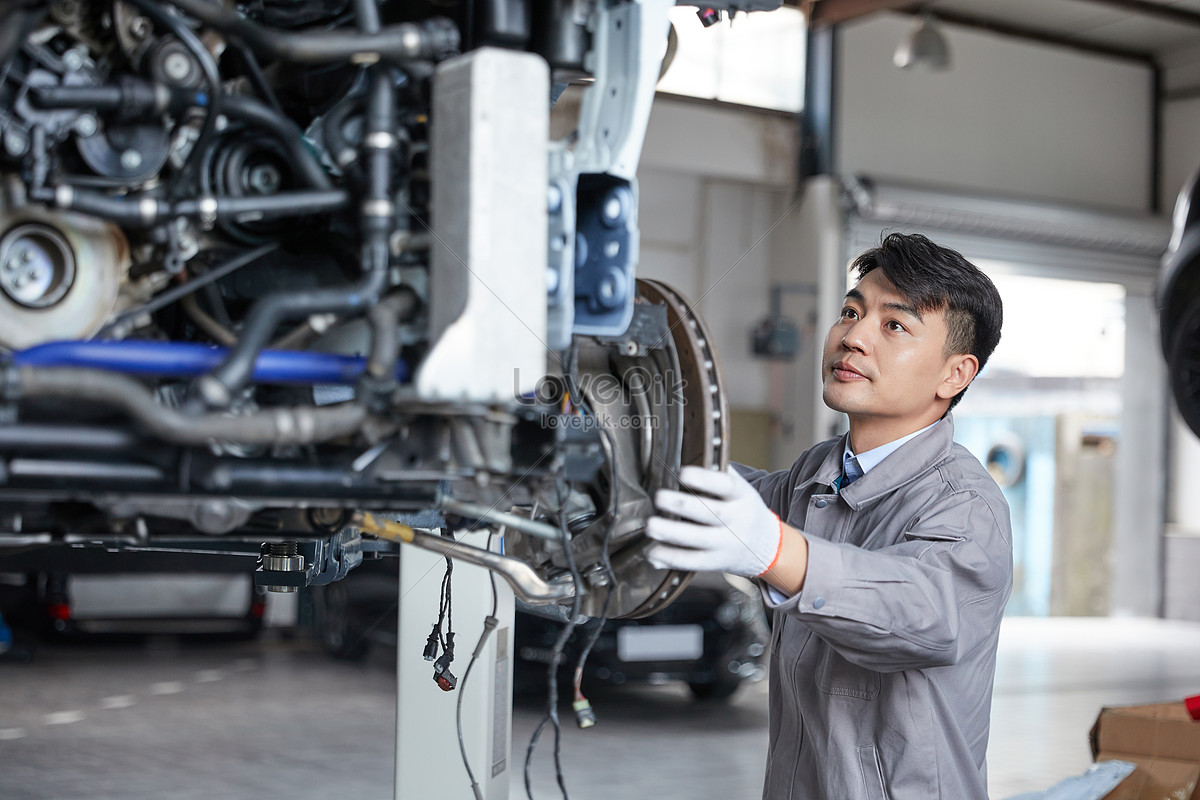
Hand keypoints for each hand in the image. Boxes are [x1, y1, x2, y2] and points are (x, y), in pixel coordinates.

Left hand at [646, 465, 782, 577]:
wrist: (767, 547)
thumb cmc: (744, 510)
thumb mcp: (741, 489)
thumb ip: (719, 473)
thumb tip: (688, 453)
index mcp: (742, 497)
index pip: (726, 486)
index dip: (705, 479)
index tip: (682, 472)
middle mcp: (736, 520)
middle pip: (710, 513)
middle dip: (682, 505)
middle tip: (659, 497)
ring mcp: (726, 544)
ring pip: (698, 540)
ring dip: (672, 534)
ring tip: (650, 526)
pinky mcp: (715, 562)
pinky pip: (691, 562)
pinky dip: (670, 558)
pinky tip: (652, 551)